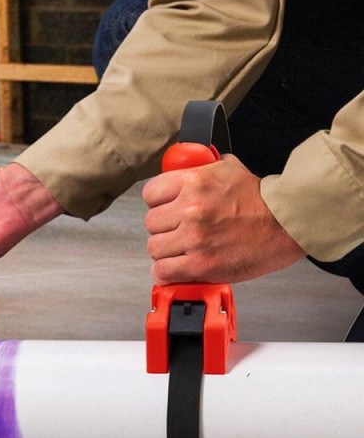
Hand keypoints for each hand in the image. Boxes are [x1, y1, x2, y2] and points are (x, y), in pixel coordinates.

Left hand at [143, 154, 304, 283]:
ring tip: (181, 250)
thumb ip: (201, 168)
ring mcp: (194, 238)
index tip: (165, 209)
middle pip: (151, 223)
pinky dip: (167, 272)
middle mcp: (190, 209)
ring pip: (155, 248)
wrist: (287, 223)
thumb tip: (185, 165)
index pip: (150, 193)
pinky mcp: (201, 264)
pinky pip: (163, 271)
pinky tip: (178, 267)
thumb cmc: (261, 200)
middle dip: (163, 228)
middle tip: (178, 231)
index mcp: (193, 182)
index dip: (157, 203)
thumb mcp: (228, 168)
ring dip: (166, 251)